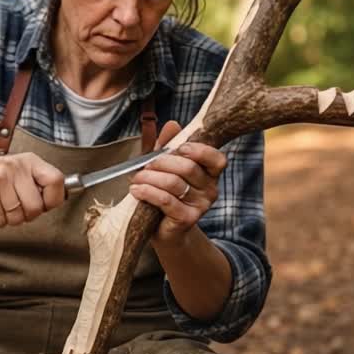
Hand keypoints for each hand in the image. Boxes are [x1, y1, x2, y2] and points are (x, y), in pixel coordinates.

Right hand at [0, 152, 65, 226]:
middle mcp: (15, 166)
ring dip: (9, 219)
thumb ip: (37, 182)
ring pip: (17, 216)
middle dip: (27, 216)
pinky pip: (0, 219)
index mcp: (29, 160)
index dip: (53, 199)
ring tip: (1, 206)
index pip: (56, 181)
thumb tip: (58, 199)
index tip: (44, 205)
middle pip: (36, 207)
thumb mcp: (17, 170)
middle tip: (17, 209)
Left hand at [129, 120, 226, 244]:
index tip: (178, 148)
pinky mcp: (187, 219)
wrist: (162, 229)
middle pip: (188, 168)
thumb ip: (169, 146)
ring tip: (136, 179)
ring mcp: (201, 206)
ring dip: (150, 178)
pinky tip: (136, 190)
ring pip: (174, 183)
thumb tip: (173, 124)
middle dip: (162, 162)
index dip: (199, 150)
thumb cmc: (164, 193)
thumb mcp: (164, 166)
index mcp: (210, 173)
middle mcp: (210, 189)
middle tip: (145, 165)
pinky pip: (166, 200)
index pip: (216, 158)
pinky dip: (148, 192)